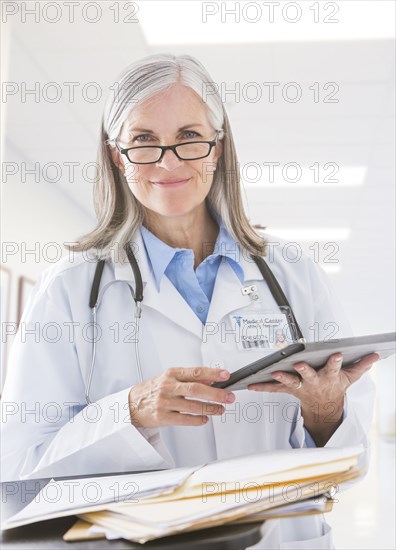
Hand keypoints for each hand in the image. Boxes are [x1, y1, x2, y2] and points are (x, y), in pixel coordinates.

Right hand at [128, 367, 235, 428]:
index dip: (212, 373)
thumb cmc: (153, 390)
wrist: (132, 404)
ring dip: (210, 408)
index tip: (225, 375)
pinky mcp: (162, 417)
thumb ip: (189, 378)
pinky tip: (205, 419)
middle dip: (216, 393)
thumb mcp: (169, 378)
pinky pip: (184, 419)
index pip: (195, 372)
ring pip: (192, 406)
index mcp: (171, 374)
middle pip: (196, 389)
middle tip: (228, 396)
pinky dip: (197, 420)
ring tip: (220, 409)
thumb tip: (211, 380)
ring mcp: (164, 402)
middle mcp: (168, 386)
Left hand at [248, 352, 378, 445]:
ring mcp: (300, 386)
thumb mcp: (351, 377)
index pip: (333, 368)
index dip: (335, 362)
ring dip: (281, 377)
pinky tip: (250, 385)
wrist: (325, 406)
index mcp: (328, 377)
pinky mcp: (288, 389)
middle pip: (309, 375)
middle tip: (300, 364)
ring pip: (290, 381)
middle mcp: (313, 382)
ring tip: (272, 372)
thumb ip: (362, 365)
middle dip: (305, 370)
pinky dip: (262, 387)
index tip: (337, 354)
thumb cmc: (335, 385)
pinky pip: (274, 388)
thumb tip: (375, 355)